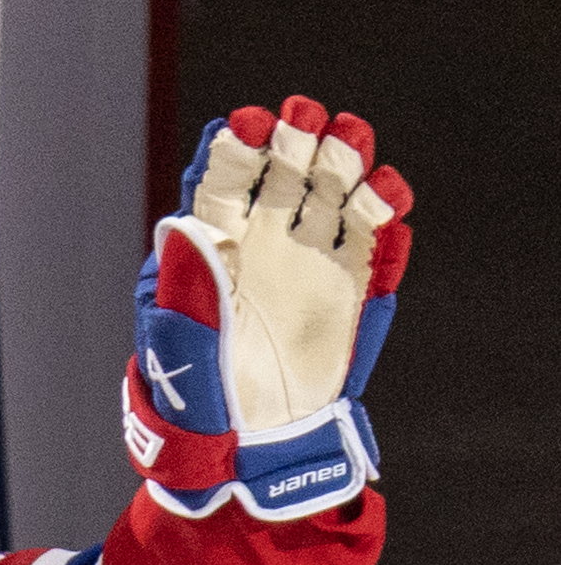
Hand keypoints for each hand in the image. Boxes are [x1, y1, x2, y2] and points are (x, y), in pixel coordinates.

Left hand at [122, 96, 414, 519]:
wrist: (247, 446)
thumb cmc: (195, 396)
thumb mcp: (178, 346)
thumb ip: (184, 287)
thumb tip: (181, 225)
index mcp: (208, 248)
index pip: (222, 184)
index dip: (235, 150)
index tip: (246, 125)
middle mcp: (260, 243)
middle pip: (281, 177)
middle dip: (294, 143)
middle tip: (306, 118)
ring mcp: (308, 261)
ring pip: (330, 197)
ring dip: (343, 164)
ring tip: (352, 138)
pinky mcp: (351, 288)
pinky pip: (371, 243)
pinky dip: (381, 215)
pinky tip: (387, 194)